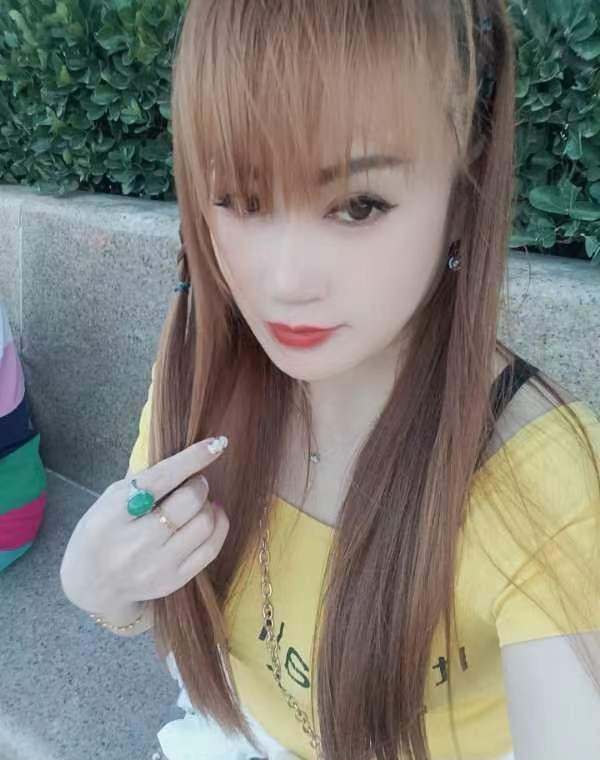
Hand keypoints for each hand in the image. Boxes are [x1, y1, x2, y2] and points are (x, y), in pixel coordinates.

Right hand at [60, 436, 229, 613]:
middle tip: (194, 482)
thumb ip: (142, 479)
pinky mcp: (174, 580)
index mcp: (112, 516)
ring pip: (205, 523)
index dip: (191, 459)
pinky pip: (211, 547)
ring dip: (207, 504)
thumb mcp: (108, 500)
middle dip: (199, 484)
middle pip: (188, 501)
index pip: (160, 480)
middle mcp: (134, 544)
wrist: (93, 585)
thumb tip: (184, 454)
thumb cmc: (102, 531)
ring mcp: (156, 566)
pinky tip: (208, 517)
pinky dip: (217, 524)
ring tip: (197, 502)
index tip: (214, 445)